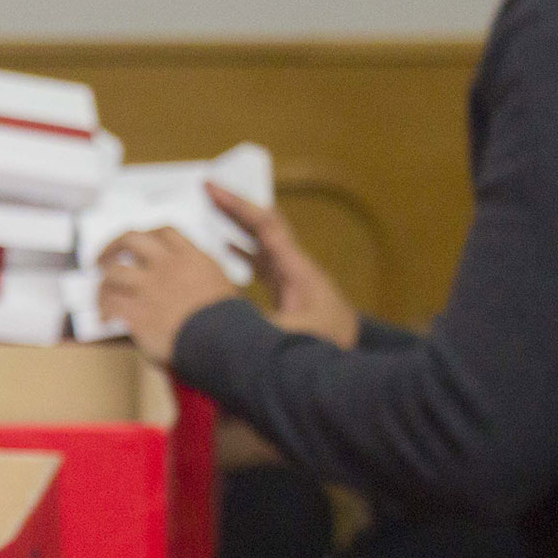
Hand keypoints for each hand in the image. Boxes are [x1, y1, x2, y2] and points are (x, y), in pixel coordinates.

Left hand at [96, 228, 237, 366]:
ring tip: (102, 294)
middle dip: (112, 246)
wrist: (223, 342)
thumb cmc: (228, 321)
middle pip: (131, 239)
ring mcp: (150, 287)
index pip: (164, 231)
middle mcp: (167, 266)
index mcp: (191, 257)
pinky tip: (105, 320)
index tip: (138, 247)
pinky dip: (104, 310)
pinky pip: (110, 303)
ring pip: (114, 271)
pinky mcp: (137, 311)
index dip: (147, 235)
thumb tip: (186, 277)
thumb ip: (199, 274)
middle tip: (102, 259)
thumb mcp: (220, 285)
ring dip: (104, 283)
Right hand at [206, 183, 358, 348]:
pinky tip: (223, 247)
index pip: (266, 226)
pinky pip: (260, 261)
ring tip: (209, 210)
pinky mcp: (287, 292)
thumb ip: (258, 328)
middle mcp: (294, 267)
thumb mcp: (291, 340)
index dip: (239, 205)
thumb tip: (220, 318)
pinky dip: (241, 250)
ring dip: (236, 225)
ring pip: (261, 241)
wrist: (352, 369)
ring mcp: (291, 278)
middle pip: (263, 225)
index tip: (212, 188)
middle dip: (235, 206)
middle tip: (206, 189)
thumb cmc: (326, 350)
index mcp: (295, 270)